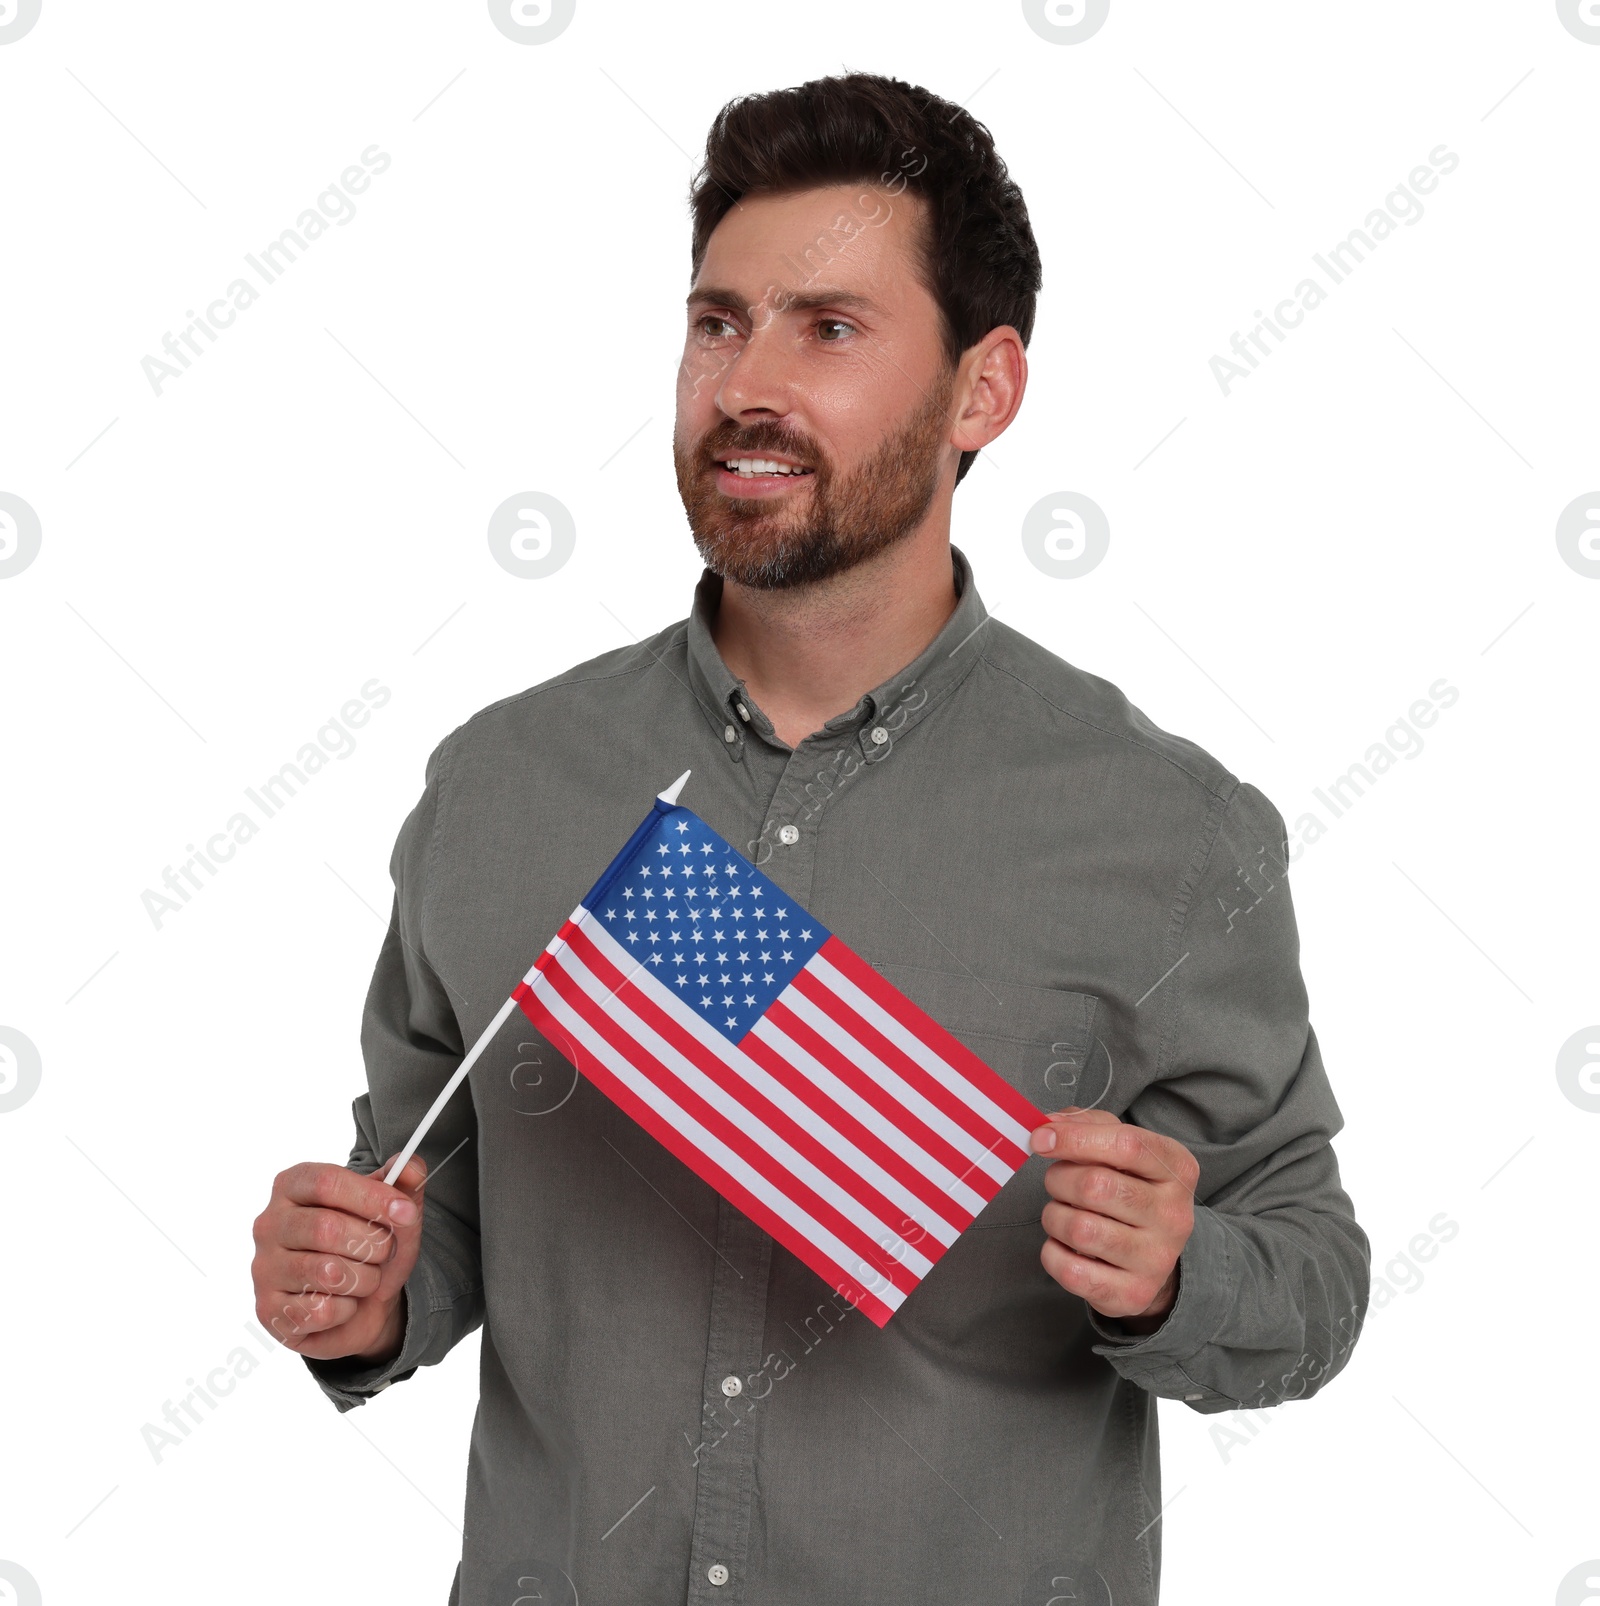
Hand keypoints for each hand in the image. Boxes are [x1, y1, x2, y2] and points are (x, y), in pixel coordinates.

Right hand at [251, 1155, 426, 1362]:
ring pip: (326, 1273)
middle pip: (326, 1228)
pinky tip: (343, 1303)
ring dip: (365, 1279)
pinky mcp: (268, 1310)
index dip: (372, 1197)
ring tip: (366, 1278)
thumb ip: (405, 1182)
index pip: (326, 1182)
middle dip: (373, 1244)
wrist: (362, 1306)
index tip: (406, 1212)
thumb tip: (413, 1169)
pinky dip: (347, 1309)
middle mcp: (269, 1224)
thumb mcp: (393, 1210)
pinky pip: (320, 1311)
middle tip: (386, 1252)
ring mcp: (264, 1268)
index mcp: (294, 1186)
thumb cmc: (370, 1246)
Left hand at [1029, 1108, 1197, 1332]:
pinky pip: (1070, 1270)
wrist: (1151, 1258)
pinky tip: (1064, 1246)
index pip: (1126, 1144)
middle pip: (1095, 1186)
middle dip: (1059, 1179)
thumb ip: (1086, 1125)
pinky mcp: (1134, 1293)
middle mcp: (1175, 1215)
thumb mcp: (1120, 1149)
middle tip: (1057, 1183)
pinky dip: (1052, 1254)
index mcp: (1177, 1169)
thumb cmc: (1127, 1189)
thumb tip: (1048, 1125)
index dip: (1074, 1138)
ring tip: (1062, 1214)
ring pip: (1079, 1229)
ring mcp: (1157, 1259)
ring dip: (1054, 1216)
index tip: (1039, 1138)